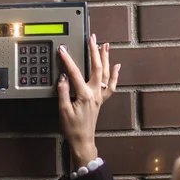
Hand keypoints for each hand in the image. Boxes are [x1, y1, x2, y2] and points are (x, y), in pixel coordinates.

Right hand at [57, 33, 120, 166]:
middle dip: (94, 51)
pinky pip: (111, 85)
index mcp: (84, 95)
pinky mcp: (101, 100)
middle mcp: (95, 93)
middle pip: (96, 67)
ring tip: (105, 45)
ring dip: (106, 58)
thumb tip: (63, 77)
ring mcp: (100, 96)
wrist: (82, 140)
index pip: (75, 73)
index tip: (63, 50)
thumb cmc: (73, 128)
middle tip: (92, 38)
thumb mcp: (63, 110)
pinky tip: (116, 65)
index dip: (68, 60)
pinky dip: (115, 75)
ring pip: (105, 73)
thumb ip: (63, 92)